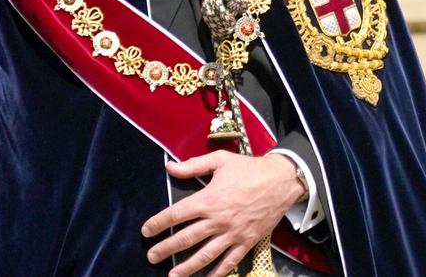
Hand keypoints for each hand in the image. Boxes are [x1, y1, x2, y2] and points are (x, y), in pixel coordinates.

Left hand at [141, 151, 303, 276]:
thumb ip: (192, 165)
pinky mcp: (246, 242)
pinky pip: (230, 262)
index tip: (146, 231)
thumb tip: (169, 166)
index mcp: (208, 199)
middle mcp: (217, 220)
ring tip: (172, 276)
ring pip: (206, 255)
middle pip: (186, 238)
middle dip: (167, 248)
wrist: (279, 181)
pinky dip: (218, 273)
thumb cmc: (247, 169)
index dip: (159, 222)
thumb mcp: (219, 161)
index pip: (177, 214)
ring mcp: (232, 234)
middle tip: (152, 257)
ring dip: (187, 267)